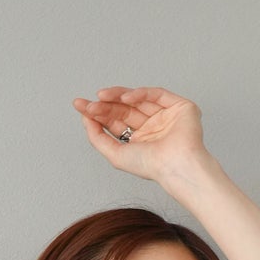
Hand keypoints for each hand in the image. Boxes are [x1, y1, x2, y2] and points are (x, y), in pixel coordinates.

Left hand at [72, 86, 207, 183]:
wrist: (174, 165)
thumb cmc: (151, 166)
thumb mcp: (115, 155)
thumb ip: (97, 138)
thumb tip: (85, 119)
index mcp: (139, 140)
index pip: (116, 121)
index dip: (98, 113)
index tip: (82, 107)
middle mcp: (151, 127)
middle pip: (123, 109)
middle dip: (104, 104)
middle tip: (88, 103)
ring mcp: (164, 115)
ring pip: (137, 98)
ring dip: (117, 95)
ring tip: (101, 96)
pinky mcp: (178, 106)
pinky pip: (155, 94)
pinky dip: (140, 93)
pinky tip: (125, 96)